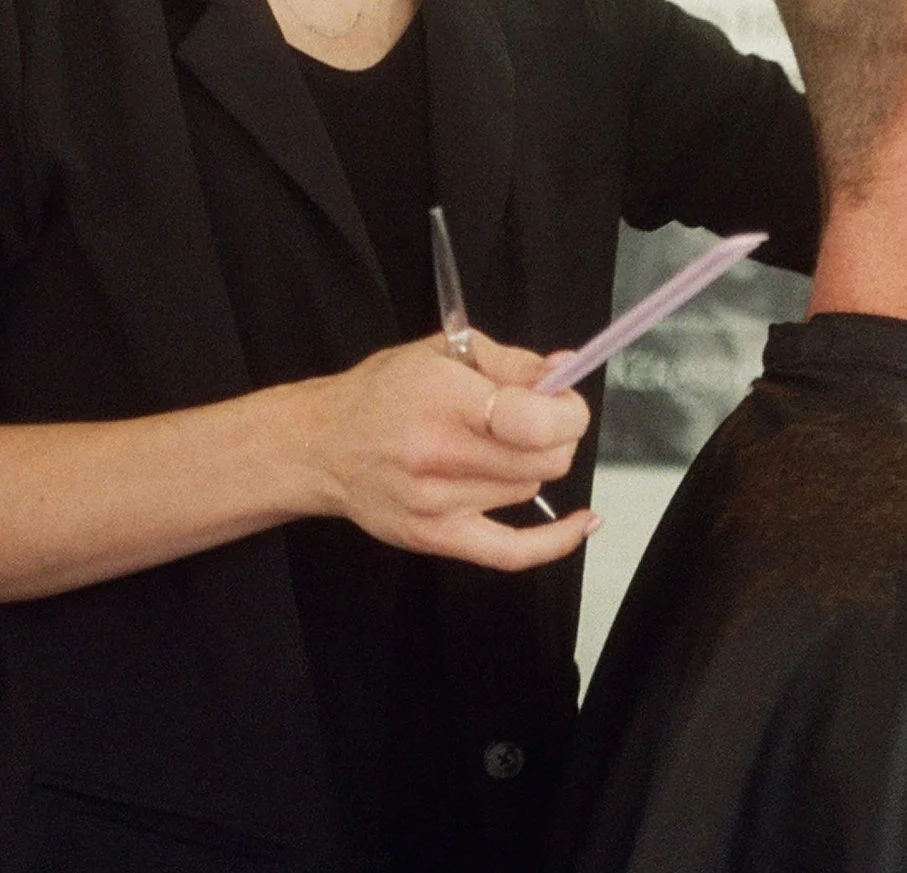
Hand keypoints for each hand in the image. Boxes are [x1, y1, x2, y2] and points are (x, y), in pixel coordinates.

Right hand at [302, 331, 597, 570]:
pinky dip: (556, 540)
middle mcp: (439, 454)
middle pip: (543, 460)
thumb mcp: (445, 353)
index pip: (535, 421)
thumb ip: (511, 362)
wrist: (323, 445)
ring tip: (493, 449)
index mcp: (443, 399)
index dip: (567, 412)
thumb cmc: (383, 393)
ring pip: (529, 490)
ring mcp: (437, 503)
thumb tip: (564, 371)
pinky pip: (513, 552)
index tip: (564, 402)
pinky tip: (584, 523)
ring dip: (528, 468)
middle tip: (535, 422)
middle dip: (554, 437)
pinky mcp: (436, 538)